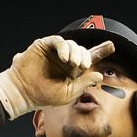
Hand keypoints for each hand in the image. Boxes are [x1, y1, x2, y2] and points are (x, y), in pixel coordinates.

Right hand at [0, 35, 114, 119]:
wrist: (24, 92)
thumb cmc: (45, 95)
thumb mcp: (68, 93)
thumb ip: (83, 84)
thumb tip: (99, 75)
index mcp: (73, 71)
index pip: (89, 58)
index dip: (101, 51)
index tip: (112, 45)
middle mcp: (66, 60)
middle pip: (82, 50)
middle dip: (86, 56)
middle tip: (82, 66)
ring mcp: (55, 52)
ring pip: (72, 44)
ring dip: (76, 53)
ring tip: (72, 63)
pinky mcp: (44, 46)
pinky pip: (58, 41)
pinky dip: (64, 48)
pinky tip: (64, 58)